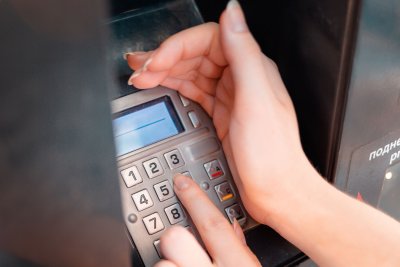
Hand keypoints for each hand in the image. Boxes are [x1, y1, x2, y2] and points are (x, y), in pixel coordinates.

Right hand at [126, 1, 316, 224]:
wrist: (274, 190)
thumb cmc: (271, 152)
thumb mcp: (256, 99)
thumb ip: (243, 52)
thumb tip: (232, 11)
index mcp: (250, 66)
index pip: (208, 39)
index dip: (178, 46)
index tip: (157, 62)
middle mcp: (239, 76)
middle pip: (194, 54)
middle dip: (164, 58)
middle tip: (138, 68)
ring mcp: (227, 94)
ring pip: (189, 72)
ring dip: (163, 71)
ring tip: (141, 76)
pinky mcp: (219, 111)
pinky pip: (191, 90)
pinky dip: (172, 86)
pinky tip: (160, 86)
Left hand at [155, 174, 260, 266]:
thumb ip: (239, 248)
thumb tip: (232, 225)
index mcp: (234, 265)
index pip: (213, 224)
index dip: (195, 199)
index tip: (182, 182)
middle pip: (176, 237)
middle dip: (174, 235)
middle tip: (179, 242)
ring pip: (162, 261)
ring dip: (168, 261)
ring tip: (180, 266)